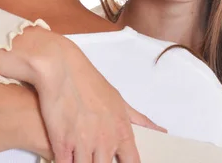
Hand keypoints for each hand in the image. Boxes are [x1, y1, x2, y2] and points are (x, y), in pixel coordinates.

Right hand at [1, 34, 165, 162]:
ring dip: (82, 162)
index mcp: (121, 130)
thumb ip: (140, 120)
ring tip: (80, 152)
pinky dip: (67, 162)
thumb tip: (160, 131)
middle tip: (95, 153)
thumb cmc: (89, 82)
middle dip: (100, 162)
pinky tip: (67, 157)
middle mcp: (105, 140)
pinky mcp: (62, 143)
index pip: (132, 162)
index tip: (121, 162)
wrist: (61, 68)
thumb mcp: (119, 101)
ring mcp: (83, 143)